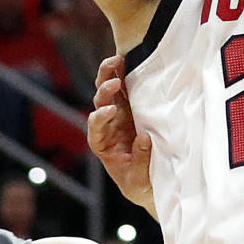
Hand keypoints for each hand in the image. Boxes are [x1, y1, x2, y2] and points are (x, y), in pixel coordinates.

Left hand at [87, 55, 155, 217]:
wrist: (148, 181)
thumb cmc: (139, 183)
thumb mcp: (138, 180)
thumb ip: (139, 160)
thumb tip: (144, 137)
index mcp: (102, 142)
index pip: (95, 126)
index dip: (101, 117)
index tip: (112, 111)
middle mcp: (107, 125)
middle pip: (99, 102)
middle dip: (104, 90)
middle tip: (114, 81)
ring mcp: (120, 114)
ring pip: (109, 90)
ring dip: (110, 74)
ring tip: (118, 60)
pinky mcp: (133, 107)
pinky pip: (126, 88)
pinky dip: (125, 74)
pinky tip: (129, 62)